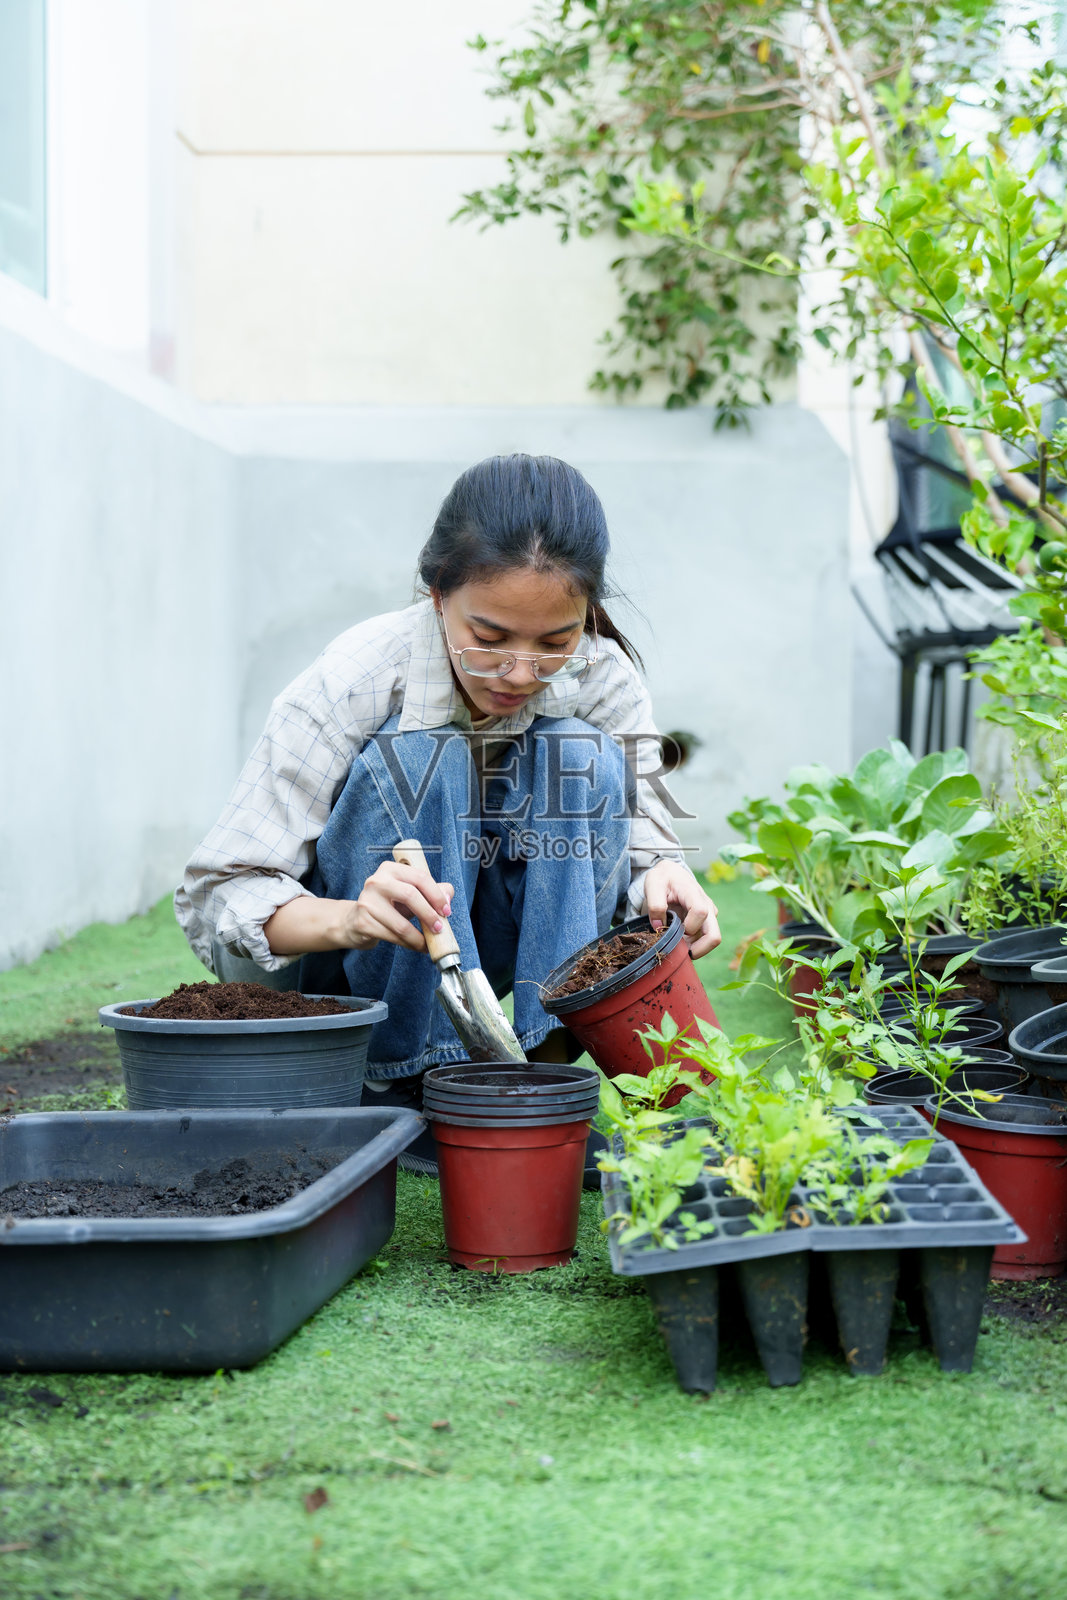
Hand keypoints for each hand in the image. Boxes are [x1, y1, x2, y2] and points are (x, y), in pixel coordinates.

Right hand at [264, 863, 453, 955]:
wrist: (353, 922)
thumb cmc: (386, 907)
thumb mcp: (408, 895)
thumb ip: (430, 892)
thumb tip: (448, 895)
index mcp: (390, 869)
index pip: (419, 877)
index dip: (436, 895)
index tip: (446, 911)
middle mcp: (376, 881)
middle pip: (410, 895)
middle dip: (429, 914)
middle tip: (439, 928)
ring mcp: (366, 901)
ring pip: (401, 923)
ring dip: (419, 937)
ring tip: (428, 943)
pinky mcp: (363, 922)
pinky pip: (392, 936)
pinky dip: (409, 944)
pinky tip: (416, 946)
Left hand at [643, 863, 720, 959]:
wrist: (672, 874)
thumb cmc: (663, 879)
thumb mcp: (653, 885)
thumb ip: (655, 905)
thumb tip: (659, 927)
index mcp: (694, 894)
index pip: (701, 912)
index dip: (689, 926)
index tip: (674, 929)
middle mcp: (707, 906)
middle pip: (714, 935)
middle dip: (699, 949)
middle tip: (681, 953)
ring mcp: (709, 915)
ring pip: (709, 940)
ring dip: (693, 947)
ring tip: (674, 943)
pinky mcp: (706, 922)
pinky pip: (704, 940)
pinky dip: (693, 945)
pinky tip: (678, 941)